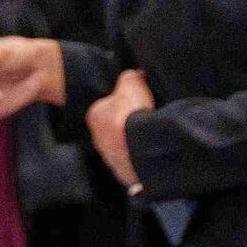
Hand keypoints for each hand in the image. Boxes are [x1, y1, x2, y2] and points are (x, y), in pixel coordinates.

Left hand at [86, 70, 155, 185]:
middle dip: (126, 128)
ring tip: (150, 140)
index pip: (106, 109)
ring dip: (133, 146)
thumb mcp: (132, 83)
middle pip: (113, 132)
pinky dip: (140, 162)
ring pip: (122, 150)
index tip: (135, 106)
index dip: (122, 106)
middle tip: (144, 123)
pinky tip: (151, 156)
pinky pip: (132, 166)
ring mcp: (110, 157)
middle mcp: (98, 139)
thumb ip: (130, 77)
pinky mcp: (123, 172)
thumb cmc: (133, 114)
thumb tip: (136, 74)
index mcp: (95, 115)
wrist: (143, 143)